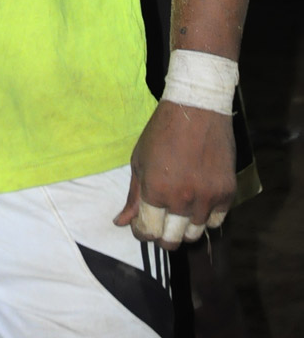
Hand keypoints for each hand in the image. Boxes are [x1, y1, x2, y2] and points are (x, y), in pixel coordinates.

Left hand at [113, 100, 235, 249]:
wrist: (197, 109)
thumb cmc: (162, 132)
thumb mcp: (140, 160)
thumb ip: (133, 195)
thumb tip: (121, 223)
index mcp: (156, 190)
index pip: (148, 232)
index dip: (142, 232)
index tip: (142, 225)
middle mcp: (183, 199)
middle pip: (172, 240)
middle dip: (162, 235)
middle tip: (161, 222)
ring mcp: (208, 197)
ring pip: (194, 234)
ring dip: (184, 228)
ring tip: (179, 212)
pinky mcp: (227, 193)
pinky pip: (216, 221)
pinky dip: (206, 218)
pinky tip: (198, 203)